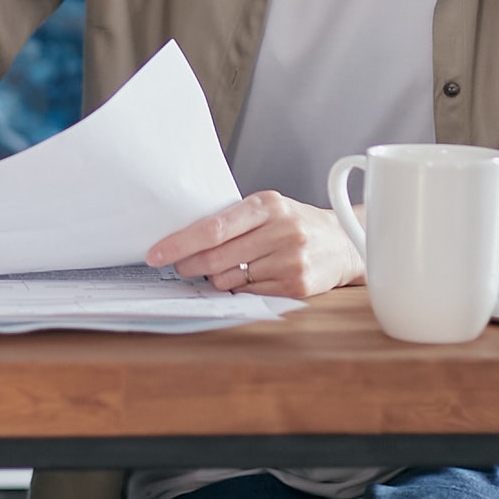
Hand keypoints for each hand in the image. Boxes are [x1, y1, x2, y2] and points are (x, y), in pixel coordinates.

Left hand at [144, 191, 364, 298]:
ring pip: (229, 279)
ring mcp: (291, 260)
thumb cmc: (294, 223)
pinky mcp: (297, 286)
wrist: (342, 243)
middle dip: (190, 264)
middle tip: (181, 266)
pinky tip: (249, 277)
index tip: (156, 253)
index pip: (213, 227)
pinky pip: (249, 294)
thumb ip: (232, 219)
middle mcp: (282, 231)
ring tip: (228, 267)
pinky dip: (239, 288)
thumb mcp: (267, 209)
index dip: (180, 243)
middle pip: (216, 257)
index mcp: (267, 205)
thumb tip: (182, 239)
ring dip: (217, 278)